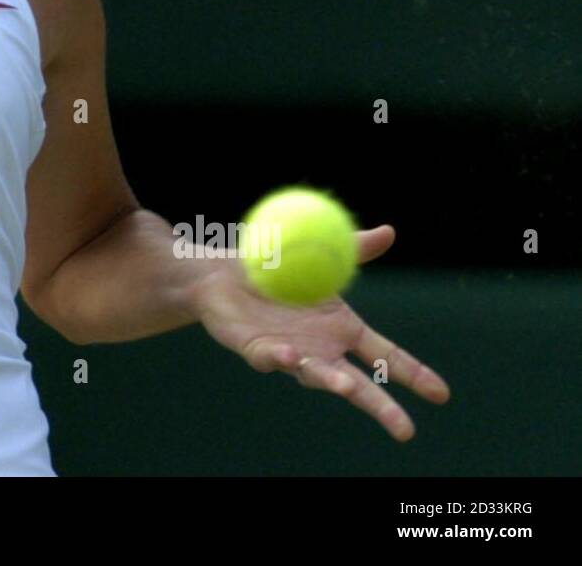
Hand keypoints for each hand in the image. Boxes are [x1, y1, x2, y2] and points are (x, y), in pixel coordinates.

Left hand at [188, 225, 450, 440]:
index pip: (385, 356)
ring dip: (330, 380)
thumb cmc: (275, 268)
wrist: (221, 273)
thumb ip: (355, 250)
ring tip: (346, 386)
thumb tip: (390, 232)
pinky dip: (278, 358)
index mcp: (343, 329)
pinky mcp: (256, 350)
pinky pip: (268, 357)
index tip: (442, 395)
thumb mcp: (320, 255)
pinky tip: (286, 354)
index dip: (413, 375)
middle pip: (358, 384)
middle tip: (405, 431)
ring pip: (314, 375)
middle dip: (382, 408)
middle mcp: (321, 350)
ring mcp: (290, 354)